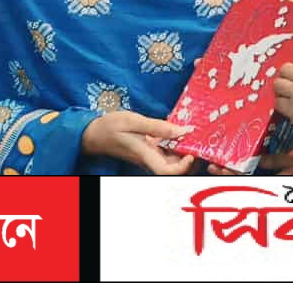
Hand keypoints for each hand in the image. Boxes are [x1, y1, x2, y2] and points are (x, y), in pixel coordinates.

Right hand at [82, 111, 196, 174]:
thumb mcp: (133, 121)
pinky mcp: (149, 151)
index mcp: (145, 155)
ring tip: (191, 134)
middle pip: (174, 168)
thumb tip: (183, 130)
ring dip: (184, 150)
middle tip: (197, 140)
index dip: (183, 167)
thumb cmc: (110, 127)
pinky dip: (176, 145)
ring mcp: (149, 156)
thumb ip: (158, 126)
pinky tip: (180, 132)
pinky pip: (167, 153)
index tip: (190, 152)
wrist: (94, 133)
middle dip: (189, 158)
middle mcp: (149, 159)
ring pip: (172, 161)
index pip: (167, 172)